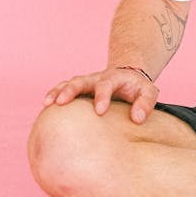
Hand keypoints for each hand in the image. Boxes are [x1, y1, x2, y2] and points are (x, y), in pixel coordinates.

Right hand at [42, 67, 159, 123]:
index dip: (102, 97)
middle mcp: (97, 78)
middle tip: (61, 102)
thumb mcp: (149, 92)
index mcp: (114, 78)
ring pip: (69, 83)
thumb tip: (137, 119)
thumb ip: (146, 104)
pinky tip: (46, 105)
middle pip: (81, 80)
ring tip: (47, 103)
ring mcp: (86, 82)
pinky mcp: (79, 89)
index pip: (106, 85)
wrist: (128, 77)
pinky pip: (64, 88)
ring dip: (58, 91)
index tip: (100, 111)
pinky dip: (54, 94)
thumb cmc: (138, 89)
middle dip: (71, 90)